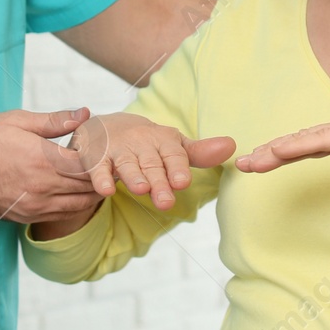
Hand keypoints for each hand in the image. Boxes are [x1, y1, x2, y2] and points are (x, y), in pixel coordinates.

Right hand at [0, 107, 101, 224]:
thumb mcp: (16, 121)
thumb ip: (54, 121)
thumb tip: (85, 113)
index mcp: (43, 160)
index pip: (90, 164)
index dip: (104, 157)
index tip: (110, 148)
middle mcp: (43, 188)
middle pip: (89, 187)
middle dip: (103, 176)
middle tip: (112, 165)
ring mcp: (34, 206)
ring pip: (79, 205)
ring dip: (93, 193)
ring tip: (100, 178)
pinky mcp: (26, 217)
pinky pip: (61, 215)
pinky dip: (75, 205)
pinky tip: (77, 192)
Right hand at [69, 112, 235, 210]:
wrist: (107, 127)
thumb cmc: (148, 144)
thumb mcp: (173, 147)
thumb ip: (200, 153)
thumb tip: (232, 147)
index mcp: (163, 140)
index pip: (173, 154)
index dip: (177, 167)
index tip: (183, 182)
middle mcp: (141, 143)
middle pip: (152, 164)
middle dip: (159, 182)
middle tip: (166, 202)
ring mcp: (118, 150)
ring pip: (127, 165)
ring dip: (133, 177)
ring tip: (140, 189)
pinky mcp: (97, 158)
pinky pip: (98, 169)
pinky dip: (101, 179)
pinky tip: (106, 190)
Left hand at [236, 109, 329, 184]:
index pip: (315, 144)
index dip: (288, 153)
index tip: (263, 164)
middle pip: (305, 140)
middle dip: (273, 152)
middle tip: (245, 164)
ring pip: (309, 139)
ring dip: (278, 150)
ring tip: (252, 162)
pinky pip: (325, 141)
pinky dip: (299, 146)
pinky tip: (278, 152)